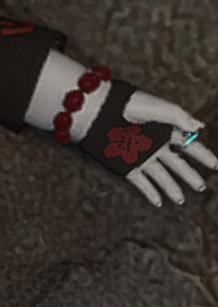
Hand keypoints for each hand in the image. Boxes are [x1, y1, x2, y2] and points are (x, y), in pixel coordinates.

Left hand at [121, 91, 217, 208]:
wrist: (100, 111)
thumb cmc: (128, 105)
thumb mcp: (158, 108)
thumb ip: (179, 117)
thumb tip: (199, 128)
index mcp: (163, 127)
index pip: (188, 144)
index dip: (202, 155)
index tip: (215, 165)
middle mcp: (153, 143)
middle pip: (176, 163)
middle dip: (189, 175)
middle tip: (201, 187)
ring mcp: (140, 155)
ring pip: (160, 175)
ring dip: (171, 188)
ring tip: (181, 200)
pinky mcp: (125, 164)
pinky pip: (141, 181)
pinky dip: (150, 192)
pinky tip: (158, 201)